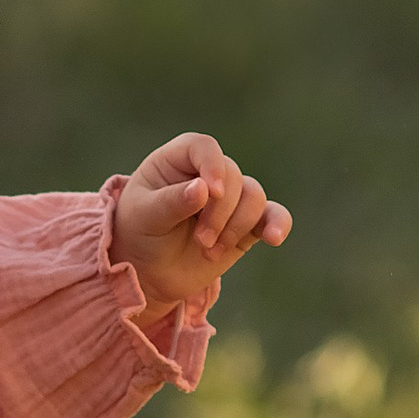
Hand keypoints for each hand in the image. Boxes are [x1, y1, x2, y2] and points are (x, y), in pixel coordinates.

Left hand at [113, 132, 290, 309]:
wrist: (150, 269)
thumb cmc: (140, 232)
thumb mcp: (146, 217)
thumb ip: (172, 202)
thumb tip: (203, 188)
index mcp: (178, 160)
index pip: (203, 147)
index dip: (212, 165)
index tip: (211, 192)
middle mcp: (208, 172)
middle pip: (233, 177)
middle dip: (219, 213)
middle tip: (201, 241)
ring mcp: (230, 198)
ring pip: (254, 196)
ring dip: (236, 226)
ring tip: (210, 252)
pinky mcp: (247, 223)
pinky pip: (273, 215)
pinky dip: (278, 224)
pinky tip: (273, 238)